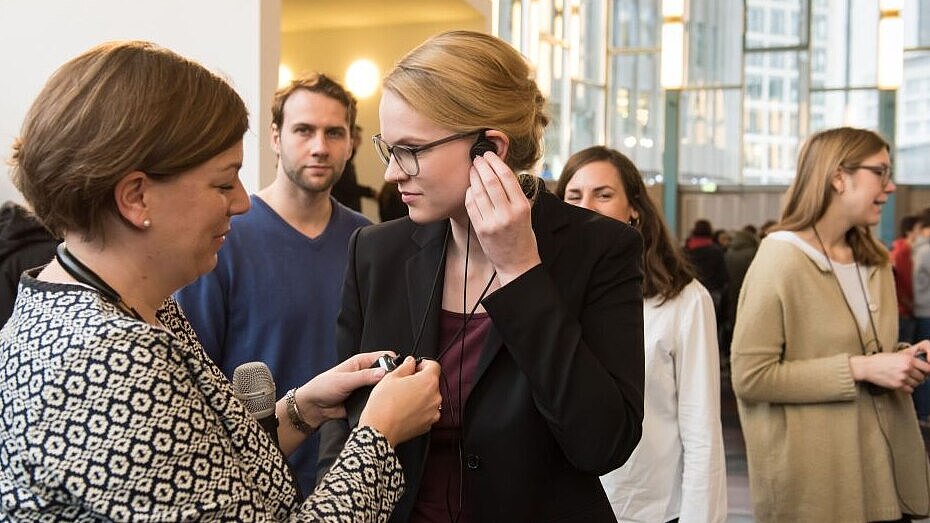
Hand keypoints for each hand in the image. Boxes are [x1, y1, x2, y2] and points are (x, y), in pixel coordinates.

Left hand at [295, 351, 393, 428]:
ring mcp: (367, 388)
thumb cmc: (323, 388)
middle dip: (393, 378)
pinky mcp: (366, 401)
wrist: (314, 408)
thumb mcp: (343, 380)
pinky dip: (382, 403)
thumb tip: (382, 373)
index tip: (402, 369)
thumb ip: (363, 377)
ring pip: (384, 388)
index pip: (384, 357)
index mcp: (362, 362)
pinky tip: (386, 407)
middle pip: (387, 373)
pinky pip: (378, 401)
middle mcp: (367, 374)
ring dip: (388, 392)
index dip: (394, 362)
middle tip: (399, 385)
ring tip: (395, 397)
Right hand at [359, 357, 441, 446]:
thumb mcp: (391, 377)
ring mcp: (433, 412)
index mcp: (428, 382)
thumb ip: (405, 366)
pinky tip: (405, 409)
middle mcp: (435, 397)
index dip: (423, 364)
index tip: (414, 367)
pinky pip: (427, 412)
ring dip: (420, 395)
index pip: (434, 365)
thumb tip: (410, 362)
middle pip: (432, 382)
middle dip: (420, 381)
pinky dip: (419, 409)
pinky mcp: (428, 424)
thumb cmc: (384, 405)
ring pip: (430, 398)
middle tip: (404, 383)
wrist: (379, 429)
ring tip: (403, 398)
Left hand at [464, 152, 540, 284]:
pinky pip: (471, 205)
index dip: (495, 162)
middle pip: (490, 182)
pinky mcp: (480, 229)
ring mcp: (492, 222)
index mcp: (522, 207)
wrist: (517, 263)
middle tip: (477, 158)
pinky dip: (470, 193)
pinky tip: (471, 187)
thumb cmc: (523, 236)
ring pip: (478, 192)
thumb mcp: (526, 212)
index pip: (506, 177)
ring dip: (474, 177)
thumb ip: (514, 194)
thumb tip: (498, 171)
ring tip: (473, 169)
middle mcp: (507, 214)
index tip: (489, 154)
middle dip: (482, 166)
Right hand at [849, 341, 929, 392]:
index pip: (927, 368)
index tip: (923, 371)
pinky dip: (908, 388)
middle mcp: (906, 368)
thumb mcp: (896, 355)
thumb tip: (920, 365)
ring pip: (917, 384)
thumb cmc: (879, 360)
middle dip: (918, 377)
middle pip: (922, 377)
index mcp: (907, 359)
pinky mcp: (897, 385)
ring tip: (906, 379)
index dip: (926, 370)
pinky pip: (910, 390)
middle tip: (912, 376)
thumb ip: (908, 359)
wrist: (867, 367)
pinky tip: (903, 384)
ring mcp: (902, 377)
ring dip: (913, 383)